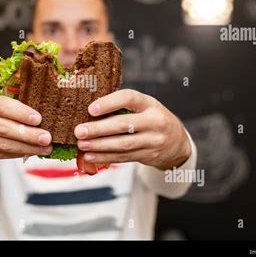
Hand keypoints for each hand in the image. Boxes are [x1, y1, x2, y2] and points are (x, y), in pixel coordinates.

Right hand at [0, 92, 51, 166]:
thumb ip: (7, 109)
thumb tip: (39, 118)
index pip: (1, 106)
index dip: (21, 112)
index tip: (38, 119)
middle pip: (3, 128)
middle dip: (28, 134)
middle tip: (47, 137)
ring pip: (3, 145)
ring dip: (27, 147)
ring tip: (45, 148)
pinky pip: (0, 155)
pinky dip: (18, 154)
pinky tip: (30, 152)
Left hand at [74, 89, 191, 170]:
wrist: (176, 142)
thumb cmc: (152, 118)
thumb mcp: (144, 106)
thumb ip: (123, 106)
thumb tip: (88, 110)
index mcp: (150, 104)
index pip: (129, 99)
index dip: (109, 103)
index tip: (91, 109)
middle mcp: (154, 122)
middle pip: (123, 125)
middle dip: (98, 129)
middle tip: (79, 131)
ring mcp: (153, 141)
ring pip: (122, 144)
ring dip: (99, 146)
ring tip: (81, 144)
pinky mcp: (148, 156)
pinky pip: (123, 157)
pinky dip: (105, 157)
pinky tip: (90, 156)